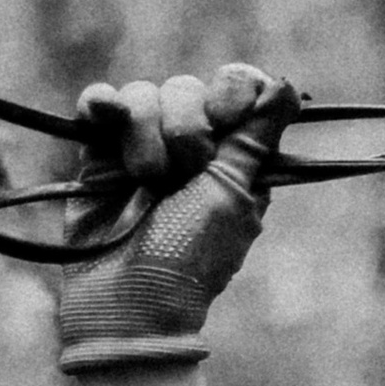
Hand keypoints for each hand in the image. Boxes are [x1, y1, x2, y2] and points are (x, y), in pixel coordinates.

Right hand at [53, 64, 300, 373]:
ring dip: (145, 135)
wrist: (128, 300)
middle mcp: (189, 146)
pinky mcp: (98, 153)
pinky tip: (104, 115)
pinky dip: (101, 103)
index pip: (238, 87)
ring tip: (144, 181)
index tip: (225, 118)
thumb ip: (256, 138)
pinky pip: (98, 102)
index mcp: (234, 154)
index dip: (231, 93)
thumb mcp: (233, 195)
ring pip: (143, 94)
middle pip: (188, 88)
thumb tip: (286, 85)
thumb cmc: (190, 256)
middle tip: (182, 174)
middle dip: (186, 127)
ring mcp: (142, 147)